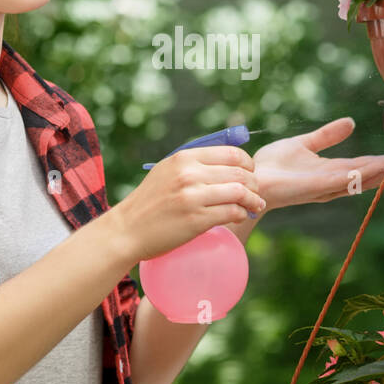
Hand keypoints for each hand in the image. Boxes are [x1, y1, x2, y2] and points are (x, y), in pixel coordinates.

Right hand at [105, 146, 265, 268]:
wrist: (127, 230)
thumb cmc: (149, 202)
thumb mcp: (167, 171)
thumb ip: (193, 164)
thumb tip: (228, 163)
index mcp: (184, 158)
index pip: (231, 153)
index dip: (248, 164)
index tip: (250, 173)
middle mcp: (189, 174)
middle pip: (239, 172)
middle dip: (254, 183)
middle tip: (255, 193)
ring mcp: (193, 197)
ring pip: (239, 192)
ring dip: (253, 200)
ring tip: (255, 206)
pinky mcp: (196, 220)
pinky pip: (231, 212)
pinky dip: (241, 214)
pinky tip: (239, 216)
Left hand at [252, 116, 383, 211]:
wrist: (253, 177)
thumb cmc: (274, 165)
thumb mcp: (305, 144)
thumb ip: (327, 136)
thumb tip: (350, 122)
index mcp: (333, 170)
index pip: (367, 165)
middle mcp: (335, 181)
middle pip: (373, 175)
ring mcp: (328, 185)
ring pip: (364, 178)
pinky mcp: (317, 186)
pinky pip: (346, 179)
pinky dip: (365, 173)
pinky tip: (380, 166)